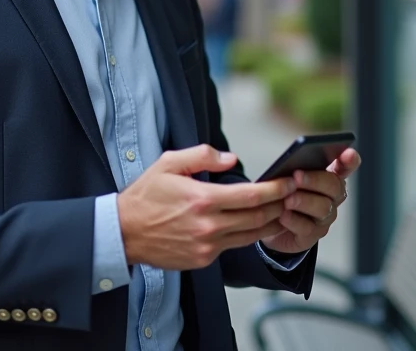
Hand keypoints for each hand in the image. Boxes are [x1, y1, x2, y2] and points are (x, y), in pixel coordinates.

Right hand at [117, 144, 296, 270]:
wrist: (123, 232)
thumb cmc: (145, 195)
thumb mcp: (169, 163)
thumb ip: (202, 156)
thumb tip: (232, 159)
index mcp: (202, 199)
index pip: (252, 196)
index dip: (275, 189)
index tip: (288, 181)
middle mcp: (208, 226)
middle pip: (258, 217)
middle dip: (280, 205)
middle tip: (292, 194)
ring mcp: (207, 246)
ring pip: (251, 236)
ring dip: (270, 223)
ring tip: (282, 211)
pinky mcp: (203, 259)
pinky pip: (233, 246)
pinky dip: (247, 235)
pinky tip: (254, 226)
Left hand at [261, 148, 360, 255]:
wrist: (269, 227)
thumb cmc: (281, 196)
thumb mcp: (286, 178)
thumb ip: (293, 169)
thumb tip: (291, 161)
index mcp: (328, 178)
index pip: (345, 167)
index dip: (349, 161)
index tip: (348, 153)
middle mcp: (331, 198)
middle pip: (334, 187)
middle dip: (316, 180)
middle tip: (297, 176)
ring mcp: (324, 218)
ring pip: (323, 208)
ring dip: (305, 201)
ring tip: (288, 199)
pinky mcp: (312, 235)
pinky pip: (308, 228)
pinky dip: (294, 221)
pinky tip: (284, 216)